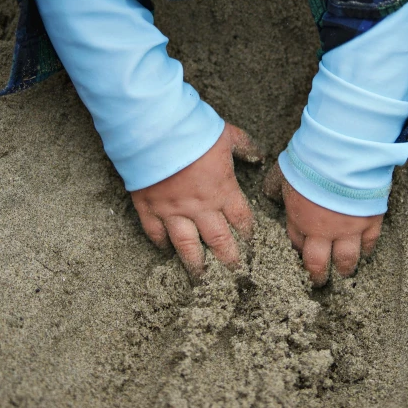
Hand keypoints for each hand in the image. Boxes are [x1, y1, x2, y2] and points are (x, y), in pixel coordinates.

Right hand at [131, 124, 263, 276]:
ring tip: (202, 279)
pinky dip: (160, 243)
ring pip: (187, 246)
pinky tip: (165, 251)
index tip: (252, 246)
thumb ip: (244, 146)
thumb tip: (259, 155)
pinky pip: (155, 232)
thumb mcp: (227, 134)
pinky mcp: (149, 206)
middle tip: (234, 276)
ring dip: (196, 264)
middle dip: (228, 260)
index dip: (248, 234)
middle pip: (219, 241)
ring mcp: (173, 210)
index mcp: (223, 190)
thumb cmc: (193, 129)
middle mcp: (200, 207)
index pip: (241, 220)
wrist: (155, 128)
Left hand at [264, 162, 382, 285]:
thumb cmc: (309, 161)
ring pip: (346, 259)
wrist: (342, 154)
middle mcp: (323, 231)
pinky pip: (370, 243)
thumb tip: (269, 194)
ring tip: (344, 273)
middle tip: (318, 281)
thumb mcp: (283, 172)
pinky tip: (366, 253)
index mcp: (299, 220)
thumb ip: (275, 186)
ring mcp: (348, 229)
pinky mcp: (370, 221)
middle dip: (317, 275)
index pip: (297, 244)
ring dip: (344, 268)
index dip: (299, 249)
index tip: (302, 253)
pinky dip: (367, 250)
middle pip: (318, 263)